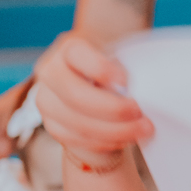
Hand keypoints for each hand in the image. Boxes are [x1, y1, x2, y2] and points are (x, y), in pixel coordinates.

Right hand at [36, 34, 153, 161]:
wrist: (97, 84)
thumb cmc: (114, 67)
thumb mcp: (120, 57)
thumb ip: (123, 67)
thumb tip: (135, 90)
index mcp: (69, 48)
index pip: (76, 54)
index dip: (100, 69)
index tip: (125, 81)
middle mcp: (50, 72)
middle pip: (75, 95)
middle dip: (113, 109)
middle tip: (139, 113)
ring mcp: (47, 101)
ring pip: (78, 123)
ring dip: (115, 131)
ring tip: (142, 129)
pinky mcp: (53, 126)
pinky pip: (79, 141)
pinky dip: (107, 142)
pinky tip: (126, 138)